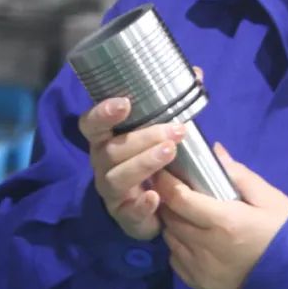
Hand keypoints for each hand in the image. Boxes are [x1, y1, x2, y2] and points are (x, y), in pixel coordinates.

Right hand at [78, 97, 185, 240]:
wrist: (158, 206)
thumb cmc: (155, 158)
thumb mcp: (163, 129)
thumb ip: (175, 103)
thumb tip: (196, 72)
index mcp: (107, 140)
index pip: (91, 124)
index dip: (103, 113)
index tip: (124, 103)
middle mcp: (103, 164)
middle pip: (112, 150)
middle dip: (144, 138)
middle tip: (176, 130)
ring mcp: (111, 191)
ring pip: (118, 177)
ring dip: (144, 163)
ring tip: (170, 152)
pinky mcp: (124, 216)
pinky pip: (128, 212)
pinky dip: (141, 205)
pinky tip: (156, 197)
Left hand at [153, 144, 287, 288]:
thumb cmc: (284, 234)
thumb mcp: (270, 199)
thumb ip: (240, 175)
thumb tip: (215, 151)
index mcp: (224, 221)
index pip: (179, 198)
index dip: (166, 182)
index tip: (163, 171)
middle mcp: (206, 246)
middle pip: (170, 218)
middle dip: (166, 201)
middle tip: (171, 190)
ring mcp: (201, 269)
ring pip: (170, 240)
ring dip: (172, 224)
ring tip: (183, 214)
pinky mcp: (200, 285)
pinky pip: (175, 261)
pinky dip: (178, 247)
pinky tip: (191, 240)